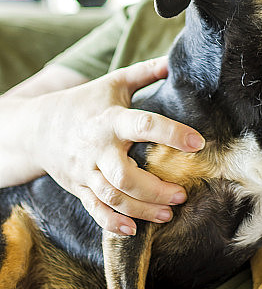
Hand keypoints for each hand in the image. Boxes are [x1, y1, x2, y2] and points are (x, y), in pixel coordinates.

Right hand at [29, 58, 203, 234]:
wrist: (37, 127)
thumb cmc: (84, 102)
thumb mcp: (113, 83)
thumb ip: (145, 72)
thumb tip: (174, 59)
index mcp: (111, 120)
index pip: (144, 125)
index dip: (172, 134)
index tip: (198, 143)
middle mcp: (98, 148)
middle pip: (125, 175)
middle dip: (155, 189)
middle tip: (182, 193)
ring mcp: (86, 171)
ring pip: (113, 197)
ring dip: (142, 209)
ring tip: (169, 213)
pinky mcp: (79, 188)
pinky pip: (95, 210)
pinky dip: (113, 223)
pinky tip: (134, 229)